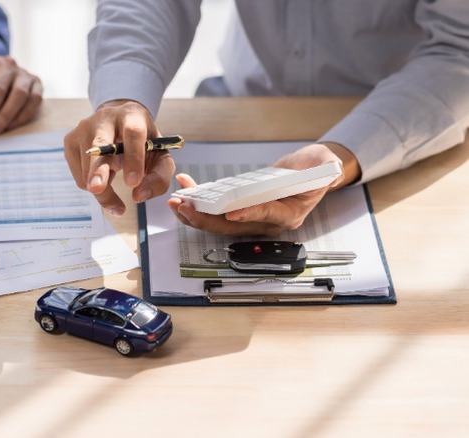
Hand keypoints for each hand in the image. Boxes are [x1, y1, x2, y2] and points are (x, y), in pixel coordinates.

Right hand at [63, 100, 175, 215]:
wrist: (119, 123)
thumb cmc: (142, 143)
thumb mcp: (159, 155)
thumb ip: (158, 177)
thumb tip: (139, 195)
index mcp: (132, 116)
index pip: (133, 134)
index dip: (133, 158)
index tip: (133, 183)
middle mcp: (104, 118)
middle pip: (99, 144)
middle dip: (99, 169)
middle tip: (98, 189)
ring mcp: (83, 128)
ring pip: (88, 168)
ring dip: (103, 189)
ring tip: (113, 180)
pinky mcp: (70, 141)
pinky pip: (80, 176)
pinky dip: (92, 184)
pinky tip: (102, 172)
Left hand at [167, 142, 359, 235]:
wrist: (307, 173)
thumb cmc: (315, 169)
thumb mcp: (324, 164)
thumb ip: (323, 166)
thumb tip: (323, 165)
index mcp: (288, 214)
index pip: (266, 216)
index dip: (248, 214)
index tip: (230, 213)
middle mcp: (267, 222)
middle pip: (233, 226)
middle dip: (206, 219)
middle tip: (185, 208)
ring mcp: (251, 218)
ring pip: (219, 222)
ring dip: (196, 214)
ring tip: (176, 202)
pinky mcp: (240, 210)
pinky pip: (216, 210)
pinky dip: (200, 201)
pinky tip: (186, 189)